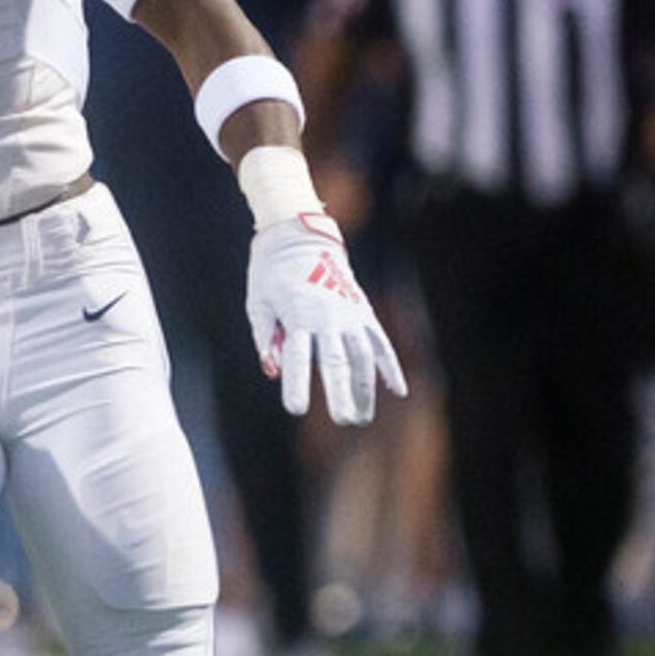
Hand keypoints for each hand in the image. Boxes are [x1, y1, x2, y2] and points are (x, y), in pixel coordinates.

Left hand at [247, 211, 405, 425]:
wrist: (299, 234)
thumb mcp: (257, 302)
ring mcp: (349, 313)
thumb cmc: (271, 272)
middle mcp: (328, 316)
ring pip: (363, 356)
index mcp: (297, 315)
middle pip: (336, 361)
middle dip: (341, 393)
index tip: (296, 409)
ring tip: (363, 418)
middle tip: (344, 421)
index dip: (297, 383)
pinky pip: (380, 342)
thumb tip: (273, 373)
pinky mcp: (363, 310)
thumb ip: (264, 339)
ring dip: (366, 388)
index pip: (297, 357)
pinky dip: (390, 366)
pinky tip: (398, 391)